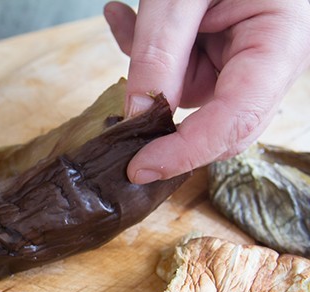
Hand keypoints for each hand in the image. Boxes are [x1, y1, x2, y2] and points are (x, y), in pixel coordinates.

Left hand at [104, 0, 309, 182]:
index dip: (187, 151)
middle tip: (118, 125)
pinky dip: (144, 53)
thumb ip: (159, 51)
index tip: (139, 168)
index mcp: (281, 41)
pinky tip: (121, 15)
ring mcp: (240, 61)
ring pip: (186, 97)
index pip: (237, 118)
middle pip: (218, 123)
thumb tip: (135, 114)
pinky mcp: (216, 55)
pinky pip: (174, 74)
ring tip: (126, 15)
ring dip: (147, 73)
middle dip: (164, 124)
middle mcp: (266, 61)